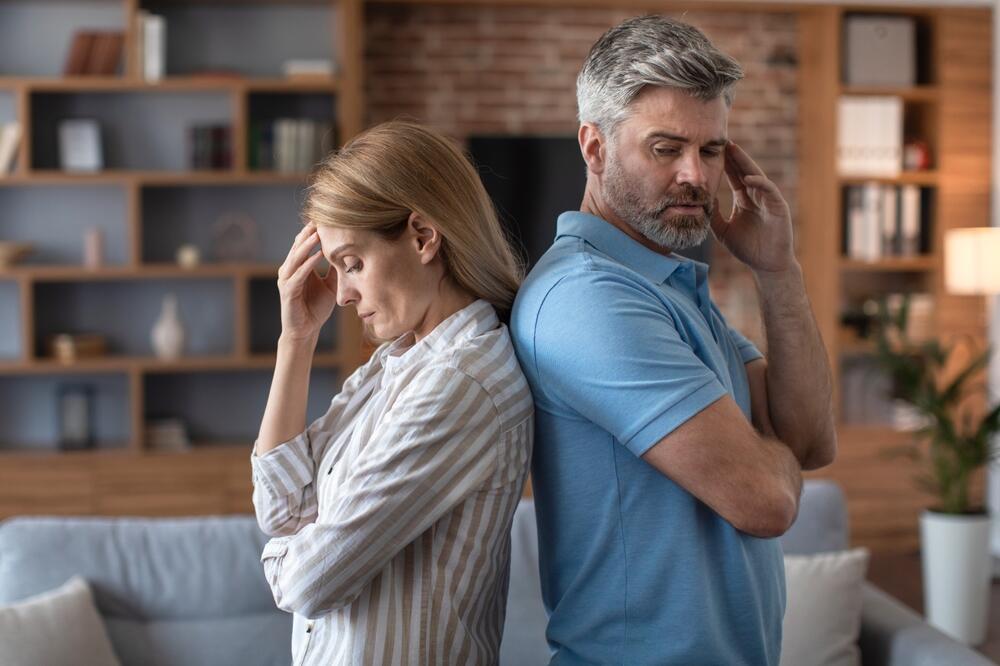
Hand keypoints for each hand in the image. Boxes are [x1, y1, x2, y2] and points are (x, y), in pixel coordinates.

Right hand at [277, 223, 336, 342]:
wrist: (306, 331)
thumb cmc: (316, 308)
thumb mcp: (330, 286)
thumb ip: (334, 271)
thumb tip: (348, 256)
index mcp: (298, 268)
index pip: (303, 245)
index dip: (312, 232)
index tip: (324, 219)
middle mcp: (289, 271)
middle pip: (297, 247)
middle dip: (308, 233)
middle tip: (319, 219)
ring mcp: (287, 281)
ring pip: (296, 258)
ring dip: (307, 245)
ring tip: (318, 233)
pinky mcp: (288, 292)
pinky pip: (298, 275)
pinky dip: (308, 264)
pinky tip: (317, 255)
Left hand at [711, 141, 795, 273]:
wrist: (766, 264)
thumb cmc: (747, 248)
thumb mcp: (723, 230)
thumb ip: (713, 215)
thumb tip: (700, 201)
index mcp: (745, 199)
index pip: (734, 176)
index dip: (725, 164)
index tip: (712, 151)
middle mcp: (757, 196)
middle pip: (745, 170)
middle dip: (735, 156)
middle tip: (723, 141)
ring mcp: (768, 200)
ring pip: (756, 176)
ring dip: (746, 163)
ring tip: (734, 150)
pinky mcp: (779, 207)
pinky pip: (769, 190)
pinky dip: (759, 183)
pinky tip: (748, 178)